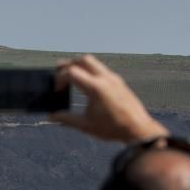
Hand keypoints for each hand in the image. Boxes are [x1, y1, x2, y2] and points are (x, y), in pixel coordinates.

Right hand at [50, 55, 167, 142]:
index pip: (72, 73)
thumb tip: (52, 116)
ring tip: (73, 78)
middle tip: (60, 73)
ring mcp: (114, 78)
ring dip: (81, 66)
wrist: (137, 129)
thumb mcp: (85, 125)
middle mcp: (105, 78)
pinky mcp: (119, 82)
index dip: (60, 79)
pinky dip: (91, 71)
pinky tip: (88, 85)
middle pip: (83, 60)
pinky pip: (102, 69)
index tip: (58, 90)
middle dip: (69, 64)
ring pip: (94, 62)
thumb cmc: (112, 128)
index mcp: (95, 88)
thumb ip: (66, 119)